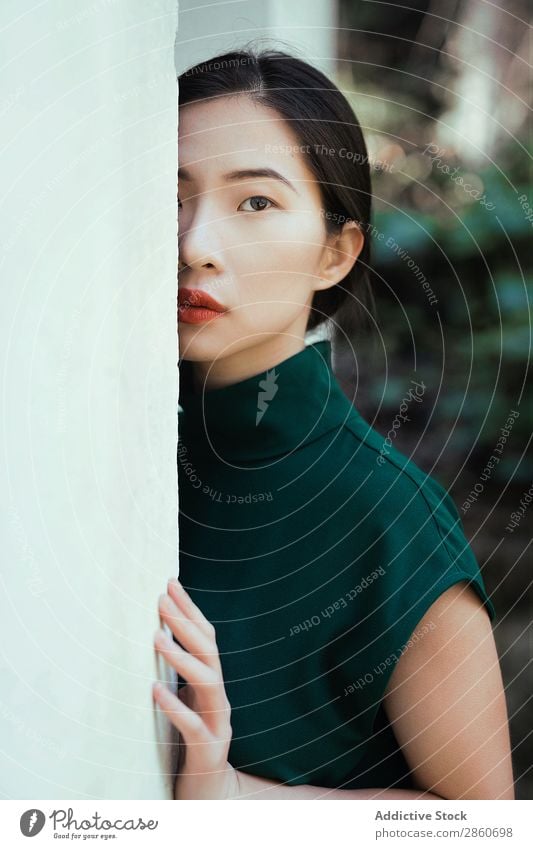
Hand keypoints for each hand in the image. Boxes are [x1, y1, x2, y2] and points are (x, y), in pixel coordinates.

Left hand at [152, 577, 239, 799]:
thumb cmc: (191, 741)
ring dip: (181, 656)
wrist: (210, 792)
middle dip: (185, 622)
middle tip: (160, 600)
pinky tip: (154, 691)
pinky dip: (175, 706)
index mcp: (212, 682)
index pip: (205, 636)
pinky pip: (193, 725)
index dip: (189, 608)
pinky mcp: (209, 748)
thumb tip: (155, 632)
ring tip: (156, 637)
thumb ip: (178, 672)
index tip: (169, 582)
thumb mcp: (186, 700)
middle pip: (209, 650)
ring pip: (208, 681)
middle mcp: (219, 696)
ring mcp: (218, 721)